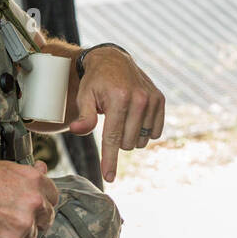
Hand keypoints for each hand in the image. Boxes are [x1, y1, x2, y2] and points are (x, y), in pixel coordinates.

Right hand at [0, 160, 58, 237]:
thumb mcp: (5, 168)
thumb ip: (29, 172)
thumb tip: (43, 169)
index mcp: (35, 182)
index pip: (53, 196)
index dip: (43, 200)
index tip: (35, 205)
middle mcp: (34, 202)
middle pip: (48, 218)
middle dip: (35, 219)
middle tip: (16, 217)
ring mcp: (23, 224)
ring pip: (32, 235)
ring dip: (20, 233)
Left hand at [67, 48, 165, 182]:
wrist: (114, 60)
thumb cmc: (95, 82)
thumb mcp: (84, 96)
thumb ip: (84, 116)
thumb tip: (76, 130)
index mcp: (119, 98)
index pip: (113, 137)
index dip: (110, 160)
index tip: (109, 177)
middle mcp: (139, 99)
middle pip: (127, 143)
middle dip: (117, 139)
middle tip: (110, 120)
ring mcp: (152, 99)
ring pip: (141, 140)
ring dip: (130, 136)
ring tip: (122, 117)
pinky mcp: (160, 100)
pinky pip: (155, 132)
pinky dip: (143, 131)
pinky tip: (135, 118)